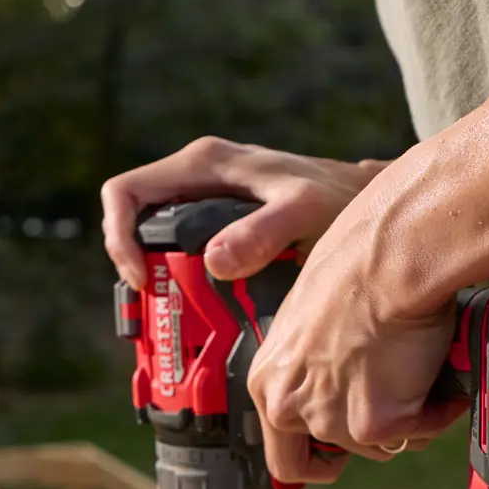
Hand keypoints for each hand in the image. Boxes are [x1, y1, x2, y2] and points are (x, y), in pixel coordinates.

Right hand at [100, 136, 389, 288]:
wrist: (369, 198)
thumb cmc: (341, 196)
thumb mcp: (306, 212)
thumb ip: (264, 233)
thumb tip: (214, 261)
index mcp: (203, 165)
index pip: (126, 192)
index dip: (119, 237)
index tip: (143, 281)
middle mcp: (197, 179)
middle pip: (135, 223)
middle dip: (138, 270)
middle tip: (162, 315)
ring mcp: (207, 202)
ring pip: (155, 241)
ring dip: (159, 283)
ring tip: (179, 323)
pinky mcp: (220, 227)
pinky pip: (182, 253)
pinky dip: (181, 285)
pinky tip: (201, 316)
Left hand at [246, 185, 469, 483]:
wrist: (393, 254)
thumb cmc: (358, 263)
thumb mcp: (314, 315)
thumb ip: (316, 360)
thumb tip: (343, 376)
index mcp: (268, 378)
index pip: (283, 452)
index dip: (317, 457)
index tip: (338, 457)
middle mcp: (289, 405)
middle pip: (340, 449)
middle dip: (374, 430)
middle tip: (400, 400)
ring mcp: (331, 419)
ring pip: (384, 443)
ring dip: (410, 414)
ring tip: (423, 366)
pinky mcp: (374, 424)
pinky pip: (420, 431)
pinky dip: (439, 407)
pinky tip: (442, 370)